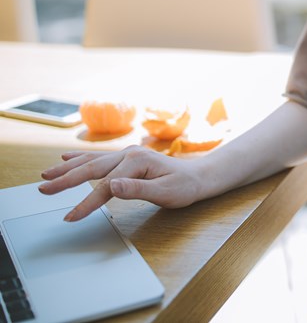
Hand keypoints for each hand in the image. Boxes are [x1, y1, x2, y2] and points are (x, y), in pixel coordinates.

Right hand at [38, 145, 206, 220]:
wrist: (198, 177)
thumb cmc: (185, 187)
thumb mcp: (166, 193)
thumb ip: (139, 190)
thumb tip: (112, 186)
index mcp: (137, 161)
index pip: (105, 186)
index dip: (86, 203)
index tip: (70, 217)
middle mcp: (129, 154)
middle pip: (91, 168)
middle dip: (65, 180)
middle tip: (42, 189)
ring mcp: (127, 155)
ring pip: (91, 161)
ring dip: (67, 168)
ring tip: (45, 175)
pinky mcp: (126, 159)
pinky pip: (98, 158)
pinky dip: (79, 159)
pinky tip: (65, 159)